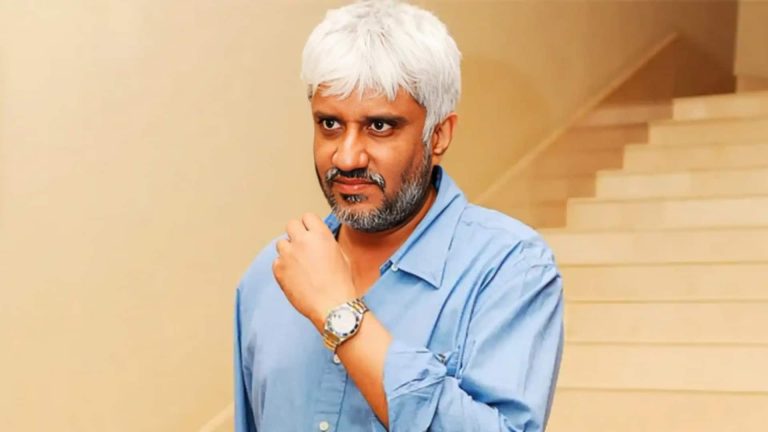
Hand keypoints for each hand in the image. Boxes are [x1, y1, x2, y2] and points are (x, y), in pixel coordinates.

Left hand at [273, 213, 356, 330]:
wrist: (333, 306)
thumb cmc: (340, 284)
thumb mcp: (341, 255)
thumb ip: (326, 243)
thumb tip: (316, 240)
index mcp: (321, 235)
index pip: (307, 217)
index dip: (309, 226)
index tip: (309, 234)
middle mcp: (302, 241)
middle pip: (291, 225)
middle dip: (296, 234)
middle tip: (302, 247)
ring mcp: (288, 255)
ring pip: (281, 243)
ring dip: (288, 251)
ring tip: (299, 265)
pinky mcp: (279, 270)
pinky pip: (276, 262)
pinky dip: (283, 268)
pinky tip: (295, 277)